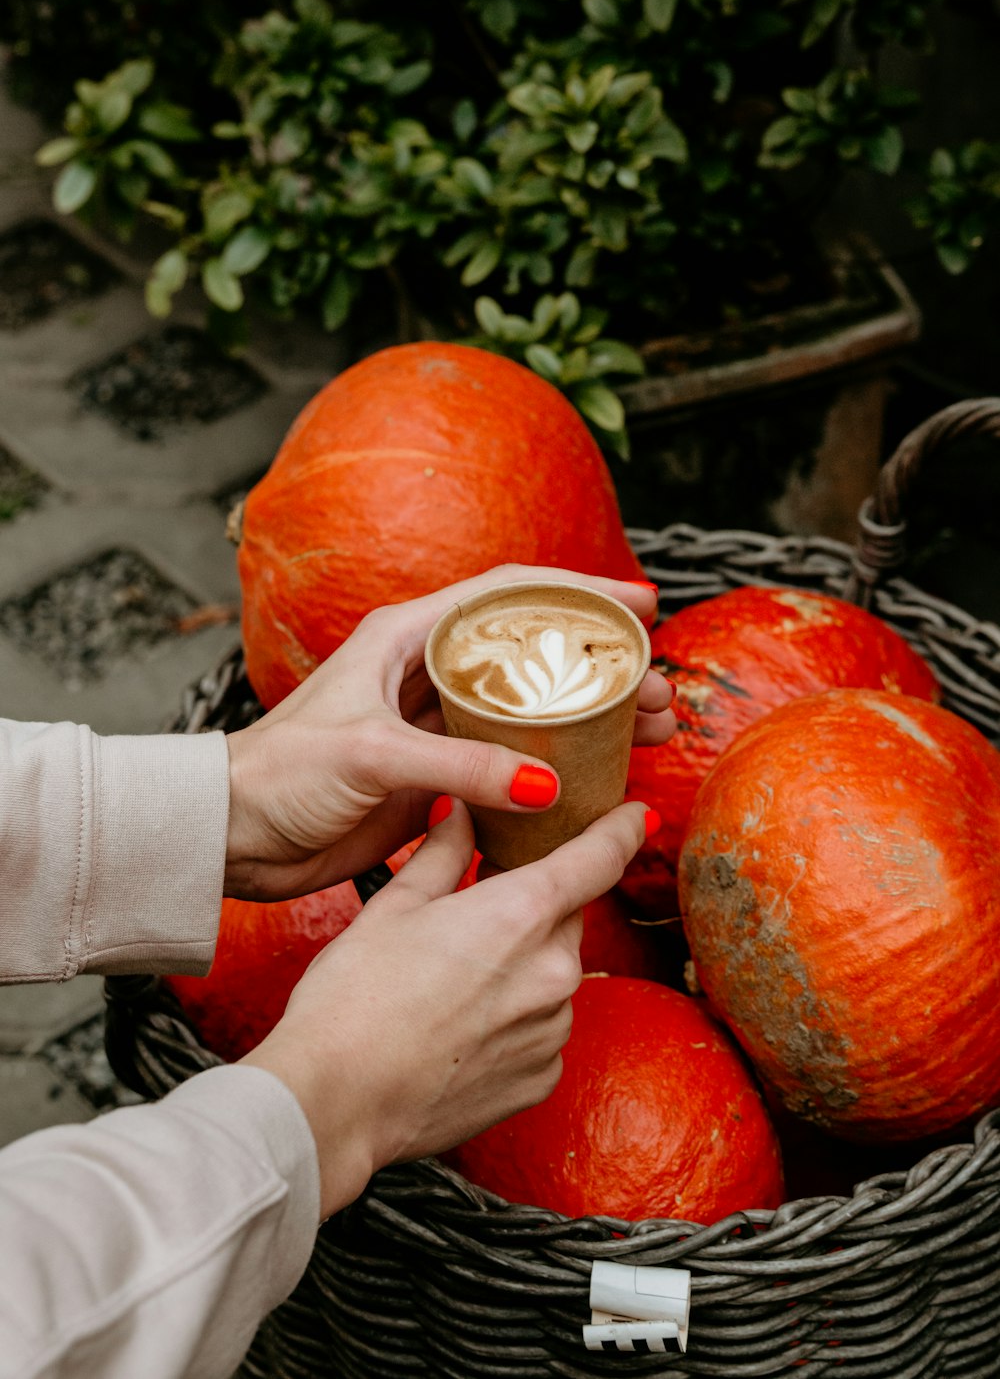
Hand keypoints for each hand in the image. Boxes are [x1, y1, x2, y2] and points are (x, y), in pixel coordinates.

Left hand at [225, 564, 674, 900]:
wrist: (236, 835)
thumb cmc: (282, 774)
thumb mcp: (371, 755)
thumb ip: (460, 764)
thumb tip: (548, 783)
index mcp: (406, 636)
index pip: (508, 594)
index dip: (578, 593)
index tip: (638, 607)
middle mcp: (425, 671)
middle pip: (532, 652)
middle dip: (599, 665)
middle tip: (656, 688)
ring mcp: (432, 724)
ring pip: (528, 708)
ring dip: (587, 717)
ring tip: (648, 730)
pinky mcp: (433, 775)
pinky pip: (509, 760)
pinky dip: (555, 765)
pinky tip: (594, 778)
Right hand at [241, 796, 651, 1217]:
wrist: (337, 1101)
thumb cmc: (353, 998)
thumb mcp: (394, 905)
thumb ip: (444, 851)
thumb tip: (462, 808)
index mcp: (522, 913)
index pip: (599, 857)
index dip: (621, 828)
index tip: (638, 813)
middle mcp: (553, 971)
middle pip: (566, 917)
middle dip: (534, 906)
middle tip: (478, 911)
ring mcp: (552, 1031)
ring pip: (553, 974)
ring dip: (523, 965)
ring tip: (453, 981)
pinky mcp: (540, 1079)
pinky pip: (542, 1029)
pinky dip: (515, 1019)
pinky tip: (461, 1025)